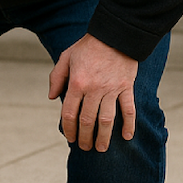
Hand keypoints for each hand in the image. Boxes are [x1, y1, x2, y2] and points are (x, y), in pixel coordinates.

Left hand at [47, 34, 137, 151]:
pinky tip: (127, 137)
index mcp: (77, 83)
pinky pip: (128, 110)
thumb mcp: (66, 57)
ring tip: (101, 148)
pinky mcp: (126, 87)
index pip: (70, 113)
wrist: (115, 34)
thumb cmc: (88, 46)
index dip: (69, 129)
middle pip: (88, 121)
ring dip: (104, 137)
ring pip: (107, 120)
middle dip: (85, 137)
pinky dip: (129, 125)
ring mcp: (111, 89)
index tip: (70, 139)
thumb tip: (53, 98)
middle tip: (85, 147)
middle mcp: (94, 89)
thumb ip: (56, 77)